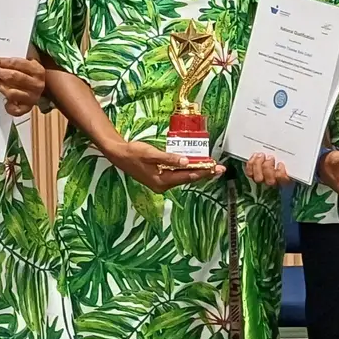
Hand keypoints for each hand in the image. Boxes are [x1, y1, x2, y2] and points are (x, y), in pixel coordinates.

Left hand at [0, 57, 46, 116]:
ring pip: (12, 93)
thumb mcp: (27, 65)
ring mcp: (32, 97)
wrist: (39, 87)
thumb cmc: (29, 75)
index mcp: (38, 71)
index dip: (2, 62)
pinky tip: (4, 101)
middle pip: (15, 77)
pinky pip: (16, 110)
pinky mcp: (28, 108)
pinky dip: (8, 106)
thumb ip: (14, 63)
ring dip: (0, 86)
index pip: (17, 64)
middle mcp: (37, 84)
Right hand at [106, 139, 222, 192]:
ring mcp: (161, 182)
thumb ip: (169, 158)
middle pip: (187, 178)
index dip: (202, 171)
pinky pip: (178, 175)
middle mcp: (162, 185)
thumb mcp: (151, 154)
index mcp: (161, 181)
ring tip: (211, 167)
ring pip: (183, 177)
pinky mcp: (160, 177)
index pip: (187, 176)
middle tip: (220, 169)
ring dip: (197, 171)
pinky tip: (195, 165)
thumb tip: (186, 161)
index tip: (214, 167)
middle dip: (204, 173)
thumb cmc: (133, 153)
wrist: (119, 154)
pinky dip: (188, 170)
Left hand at [242, 152, 290, 186]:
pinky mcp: (253, 175)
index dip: (280, 173)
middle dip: (268, 168)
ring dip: (259, 165)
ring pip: (258, 178)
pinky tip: (255, 156)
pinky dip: (251, 164)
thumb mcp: (291, 159)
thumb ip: (293, 158)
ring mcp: (263, 180)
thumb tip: (298, 148)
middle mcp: (274, 182)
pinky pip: (249, 173)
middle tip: (270, 157)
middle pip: (270, 181)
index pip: (283, 181)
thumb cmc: (284, 160)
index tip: (280, 164)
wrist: (275, 157)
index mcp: (286, 179)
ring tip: (261, 155)